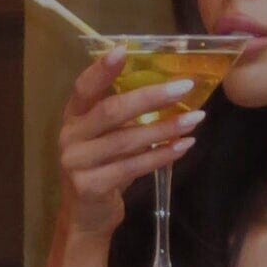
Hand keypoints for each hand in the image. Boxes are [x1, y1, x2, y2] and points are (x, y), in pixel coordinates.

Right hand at [58, 49, 205, 239]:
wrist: (86, 218)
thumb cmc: (102, 169)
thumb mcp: (107, 138)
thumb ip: (124, 116)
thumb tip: (168, 87)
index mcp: (73, 118)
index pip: (84, 87)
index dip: (102, 69)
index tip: (123, 49)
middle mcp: (70, 137)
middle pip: (111, 111)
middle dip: (150, 97)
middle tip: (184, 87)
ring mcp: (76, 163)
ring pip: (126, 140)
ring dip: (165, 128)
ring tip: (196, 119)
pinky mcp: (90, 186)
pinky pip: (133, 167)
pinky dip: (161, 155)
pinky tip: (183, 145)